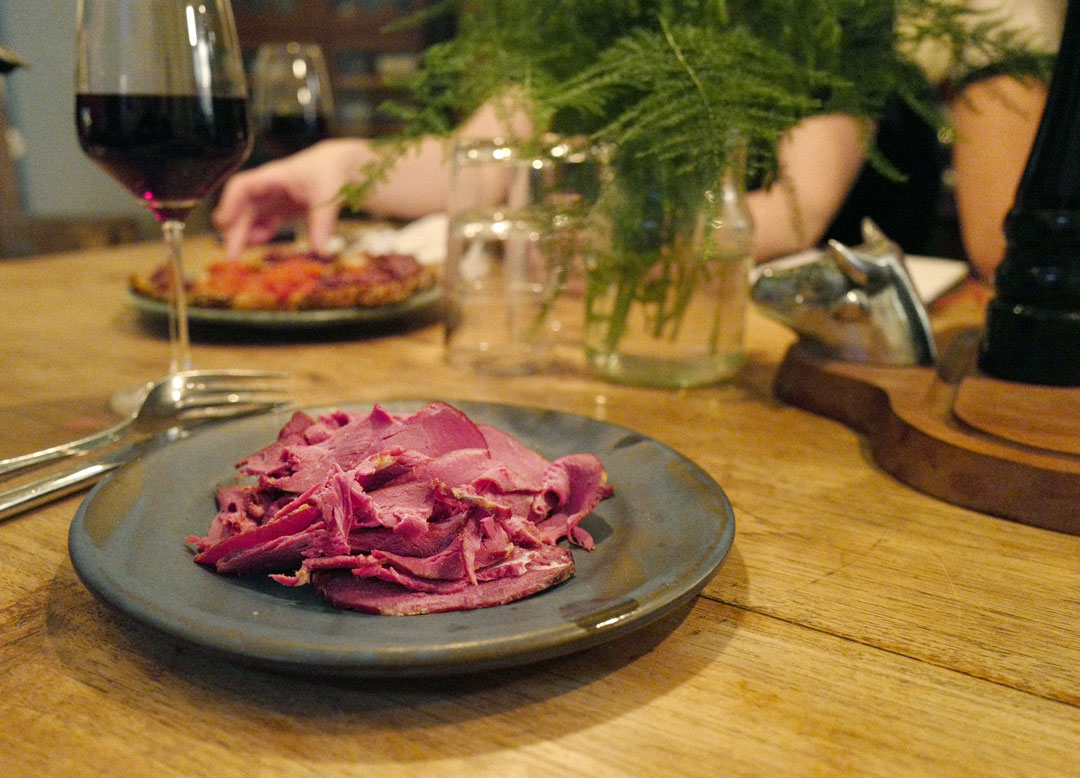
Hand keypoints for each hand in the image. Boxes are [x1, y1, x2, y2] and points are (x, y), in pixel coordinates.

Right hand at [212, 139, 372, 257]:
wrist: (341, 166)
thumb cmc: (330, 171)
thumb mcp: (328, 195)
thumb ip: (322, 223)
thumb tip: (321, 251)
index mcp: (274, 177)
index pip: (243, 186)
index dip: (230, 203)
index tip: (223, 222)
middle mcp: (268, 188)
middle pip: (243, 208)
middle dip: (234, 231)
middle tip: (231, 256)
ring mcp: (274, 199)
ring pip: (250, 217)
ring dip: (243, 235)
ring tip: (239, 255)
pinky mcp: (282, 209)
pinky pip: (264, 223)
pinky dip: (259, 234)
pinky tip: (258, 244)